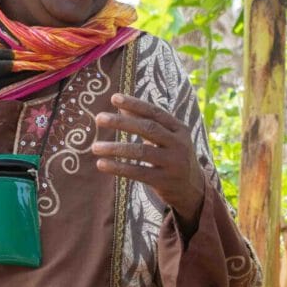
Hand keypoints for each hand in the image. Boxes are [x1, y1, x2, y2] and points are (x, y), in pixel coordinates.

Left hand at [91, 94, 205, 223]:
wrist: (192, 188)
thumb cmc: (172, 156)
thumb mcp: (165, 137)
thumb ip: (145, 122)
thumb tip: (120, 105)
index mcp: (179, 129)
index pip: (155, 112)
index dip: (135, 104)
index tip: (114, 98)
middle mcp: (179, 144)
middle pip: (148, 129)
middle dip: (122, 122)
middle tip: (99, 118)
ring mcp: (173, 163)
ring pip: (141, 152)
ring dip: (115, 149)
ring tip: (95, 147)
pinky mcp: (164, 181)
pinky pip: (138, 172)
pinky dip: (118, 168)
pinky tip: (101, 164)